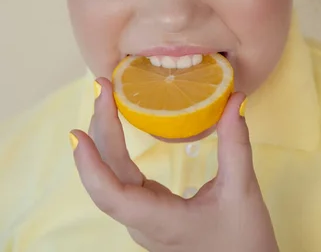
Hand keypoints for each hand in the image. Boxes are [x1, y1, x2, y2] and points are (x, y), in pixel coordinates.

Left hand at [70, 78, 278, 251]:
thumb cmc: (243, 241)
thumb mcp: (242, 191)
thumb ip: (235, 144)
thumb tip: (234, 99)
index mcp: (159, 220)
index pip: (111, 195)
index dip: (90, 166)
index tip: (76, 134)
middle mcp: (142, 220)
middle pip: (109, 175)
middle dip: (101, 127)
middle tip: (102, 86)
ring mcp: (144, 216)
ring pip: (113, 176)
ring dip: (106, 136)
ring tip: (106, 99)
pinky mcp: (151, 210)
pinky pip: (123, 178)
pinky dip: (117, 148)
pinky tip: (117, 126)